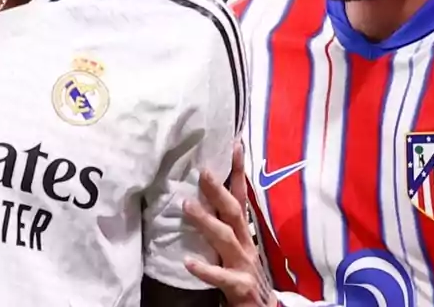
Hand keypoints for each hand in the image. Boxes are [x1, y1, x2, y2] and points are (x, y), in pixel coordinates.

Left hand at [183, 142, 274, 306]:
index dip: (238, 171)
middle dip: (219, 190)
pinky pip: (221, 277)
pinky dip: (205, 269)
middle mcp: (247, 244)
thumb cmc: (244, 277)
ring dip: (206, 221)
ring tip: (186, 206)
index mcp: (245, 234)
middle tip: (202, 171)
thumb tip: (204, 200)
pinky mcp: (240, 287)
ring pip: (225, 239)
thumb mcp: (236, 248)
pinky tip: (188, 262)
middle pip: (234, 212)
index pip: (242, 197)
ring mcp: (245, 265)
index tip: (234, 145)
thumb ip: (225, 227)